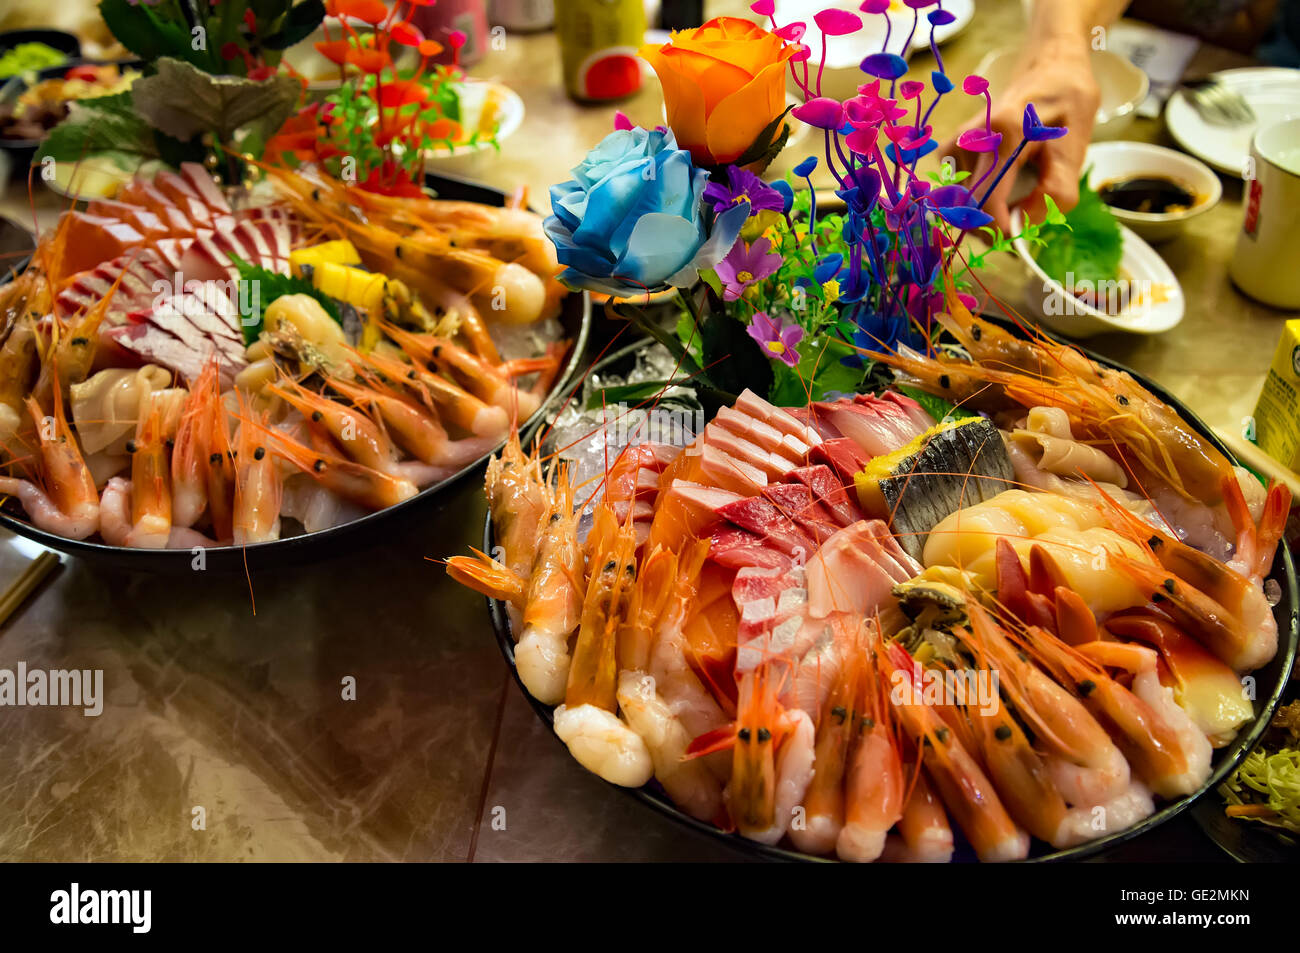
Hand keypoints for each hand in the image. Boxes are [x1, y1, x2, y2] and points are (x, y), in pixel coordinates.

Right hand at [943, 39, 1099, 234]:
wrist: (1048, 70)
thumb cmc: (1067, 105)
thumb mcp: (1075, 149)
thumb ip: (1055, 193)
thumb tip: (1023, 228)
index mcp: (1005, 133)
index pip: (986, 200)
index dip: (1000, 231)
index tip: (1019, 243)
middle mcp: (971, 137)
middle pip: (968, 207)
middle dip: (993, 228)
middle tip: (1022, 227)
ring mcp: (956, 143)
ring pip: (960, 204)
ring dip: (985, 216)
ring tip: (1015, 203)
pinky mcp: (949, 150)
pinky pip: (956, 192)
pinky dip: (976, 201)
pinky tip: (999, 186)